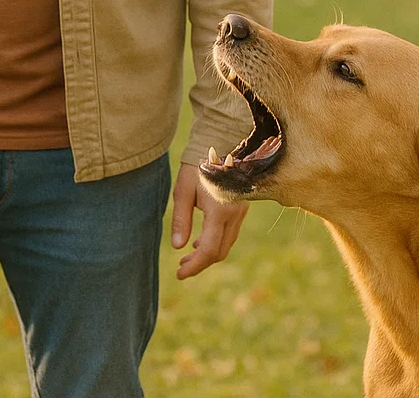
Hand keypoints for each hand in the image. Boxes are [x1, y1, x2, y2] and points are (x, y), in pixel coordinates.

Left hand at [171, 162, 248, 279]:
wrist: (222, 144)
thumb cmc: (198, 166)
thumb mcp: (183, 191)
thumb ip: (181, 220)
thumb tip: (178, 247)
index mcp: (219, 212)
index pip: (208, 250)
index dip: (194, 266)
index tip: (179, 274)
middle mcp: (234, 215)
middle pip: (219, 252)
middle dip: (200, 263)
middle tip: (181, 267)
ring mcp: (240, 213)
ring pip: (226, 244)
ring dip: (208, 254)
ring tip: (187, 257)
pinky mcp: (241, 209)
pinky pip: (230, 234)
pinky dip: (216, 242)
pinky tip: (200, 241)